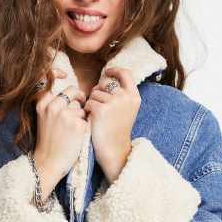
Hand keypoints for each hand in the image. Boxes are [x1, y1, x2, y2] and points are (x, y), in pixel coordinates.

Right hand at [33, 69, 87, 200]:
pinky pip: (87, 119)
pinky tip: (77, 136)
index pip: (51, 80)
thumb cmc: (48, 141)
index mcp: (43, 104)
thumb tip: (70, 89)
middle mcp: (53, 107)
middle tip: (78, 107)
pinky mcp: (78, 125)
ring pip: (81, 107)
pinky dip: (85, 126)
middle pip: (73, 91)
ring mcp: (66, 115)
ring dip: (81, 116)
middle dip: (78, 98)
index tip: (63, 74)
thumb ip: (52, 103)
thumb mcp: (43, 118)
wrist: (48, 163)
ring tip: (72, 130)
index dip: (57, 73)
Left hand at [83, 66, 140, 183]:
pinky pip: (88, 102)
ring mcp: (114, 102)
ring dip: (92, 102)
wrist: (114, 150)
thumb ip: (121, 94)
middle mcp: (126, 97)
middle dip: (98, 91)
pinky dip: (87, 110)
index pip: (125, 73)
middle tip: (99, 106)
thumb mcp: (126, 109)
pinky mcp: (101, 109)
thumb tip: (106, 77)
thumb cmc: (117, 130)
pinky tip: (92, 120)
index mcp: (134, 96)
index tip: (107, 72)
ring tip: (97, 116)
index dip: (114, 71)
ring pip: (94, 92)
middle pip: (105, 83)